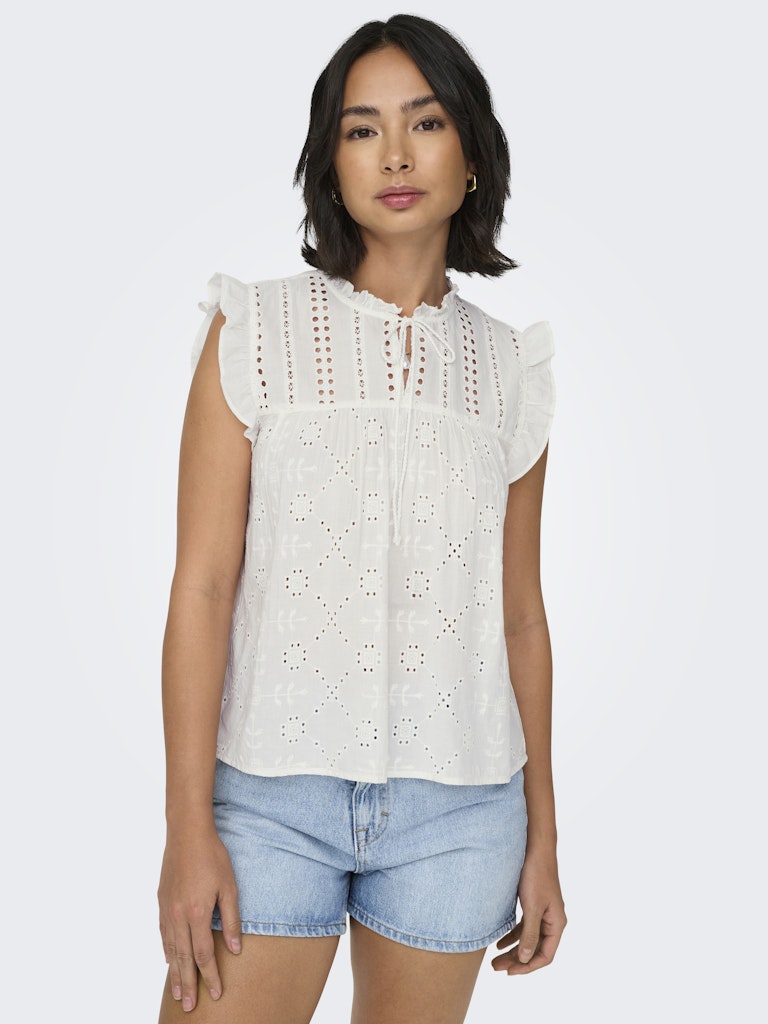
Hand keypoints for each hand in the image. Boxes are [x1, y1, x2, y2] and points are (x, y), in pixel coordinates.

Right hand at [158, 828, 241, 1011]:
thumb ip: (232, 919)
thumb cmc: (212, 857)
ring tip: (177, 992)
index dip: (210, 976)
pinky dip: (167, 951)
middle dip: (188, 984)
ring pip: (170, 950)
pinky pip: (163, 934)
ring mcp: (167, 910)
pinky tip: (168, 960)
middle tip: (189, 1007)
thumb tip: (236, 948)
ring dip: (174, 973)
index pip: (204, 954)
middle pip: (183, 959)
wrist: (186, 833)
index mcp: (197, 913)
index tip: (216, 994)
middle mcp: (178, 916)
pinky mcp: (162, 902)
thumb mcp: (229, 886)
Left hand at [490, 848, 565, 974]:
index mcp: (556, 924)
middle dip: (517, 961)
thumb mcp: (532, 907)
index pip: (545, 955)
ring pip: (528, 939)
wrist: (534, 848)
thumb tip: (525, 959)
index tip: (509, 972)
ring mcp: (542, 913)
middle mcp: (552, 921)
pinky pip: (524, 927)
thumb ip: (530, 934)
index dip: (528, 966)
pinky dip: (512, 936)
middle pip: (535, 950)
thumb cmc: (536, 875)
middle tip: (496, 968)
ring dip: (513, 950)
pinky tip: (499, 942)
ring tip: (494, 959)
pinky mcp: (533, 904)